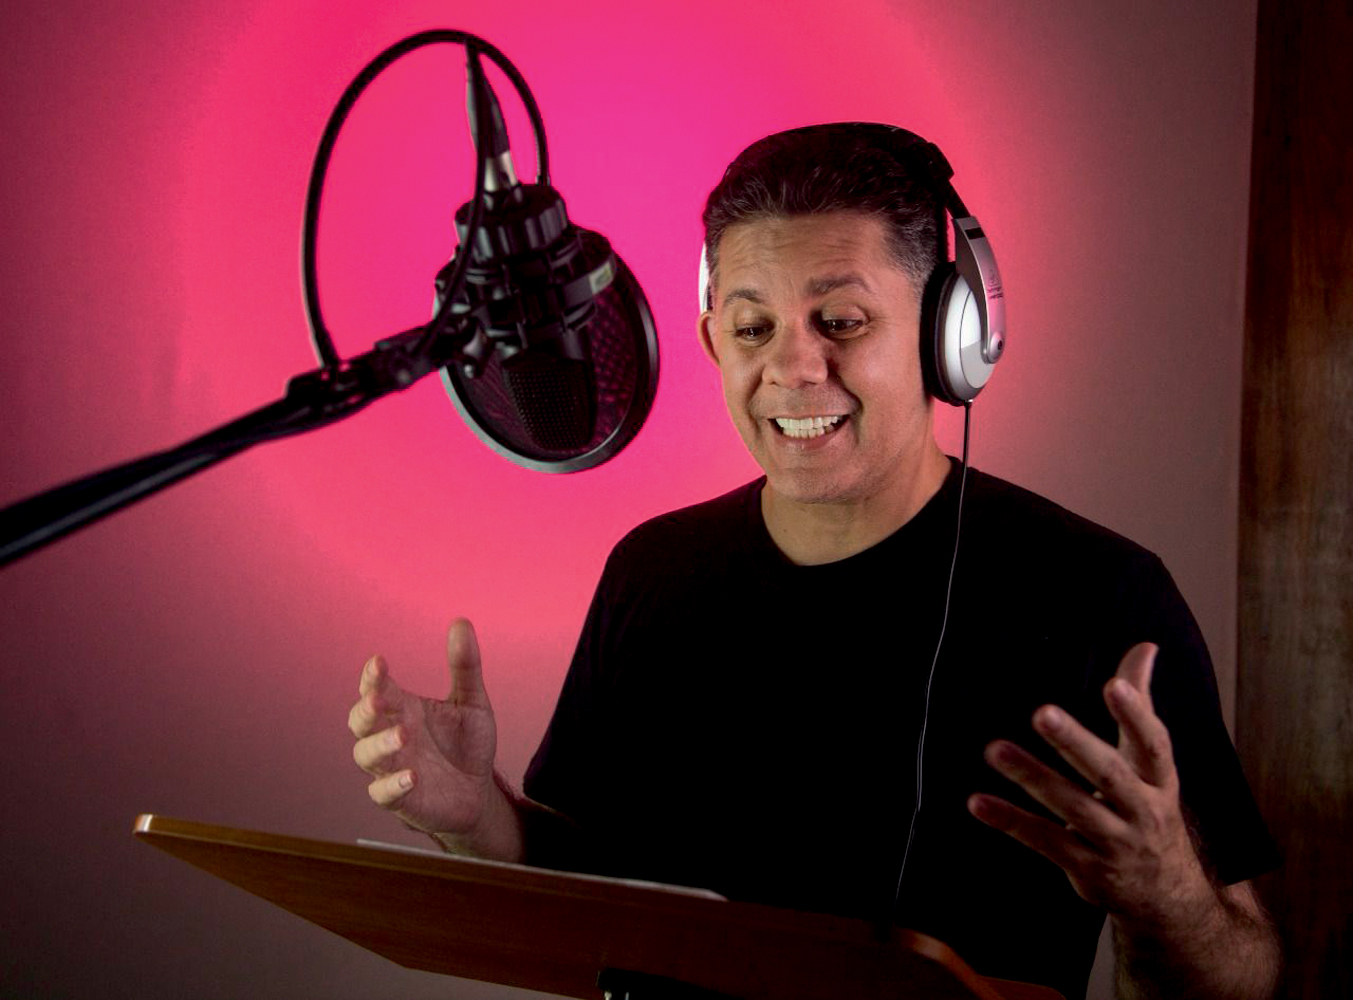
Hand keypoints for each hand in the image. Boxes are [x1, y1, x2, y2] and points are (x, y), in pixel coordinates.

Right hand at [349, 618, 498, 837]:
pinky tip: (412, 776)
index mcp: (403, 709)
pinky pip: (383, 794)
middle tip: (380, 699)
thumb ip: (465, 666)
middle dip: (366, 709)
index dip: (372, 677)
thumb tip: (461, 621)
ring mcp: (391, 768)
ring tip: (403, 735)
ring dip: (380, 744)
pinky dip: (392, 785)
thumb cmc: (467, 746)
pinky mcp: (401, 800)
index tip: (379, 662)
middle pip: (360, 721)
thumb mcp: (472, 702)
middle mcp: (390, 737)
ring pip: (365, 755)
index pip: (376, 689)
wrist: (479, 794)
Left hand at [968, 642, 1213, 928]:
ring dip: (1032, 777)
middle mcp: (1142, 811)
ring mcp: (1115, 843)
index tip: (1114, 685)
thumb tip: (1144, 646)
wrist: (1167, 894)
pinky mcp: (1087, 869)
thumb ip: (1141, 703)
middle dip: (1076, 744)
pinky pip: (1045, 842)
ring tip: (995, 749)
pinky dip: (1011, 822)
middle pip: (1108, 774)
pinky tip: (978, 802)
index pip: (1153, 744)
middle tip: (1042, 713)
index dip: (1137, 715)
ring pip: (1072, 808)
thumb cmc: (1149, 807)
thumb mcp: (1150, 761)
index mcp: (1159, 779)